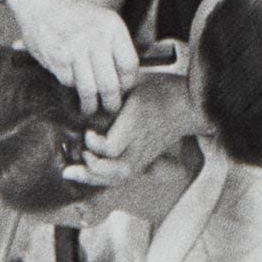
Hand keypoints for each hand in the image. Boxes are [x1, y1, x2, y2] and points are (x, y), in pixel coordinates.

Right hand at [9, 0, 140, 115]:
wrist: (42, 3)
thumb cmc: (74, 16)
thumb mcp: (102, 21)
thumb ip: (114, 46)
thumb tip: (127, 78)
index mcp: (112, 26)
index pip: (130, 65)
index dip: (128, 83)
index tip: (125, 89)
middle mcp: (97, 37)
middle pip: (111, 83)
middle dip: (112, 101)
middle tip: (111, 107)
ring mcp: (76, 48)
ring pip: (90, 89)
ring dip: (91, 104)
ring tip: (91, 108)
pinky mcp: (58, 58)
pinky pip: (69, 83)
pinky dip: (71, 86)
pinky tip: (71, 82)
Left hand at [64, 72, 196, 186]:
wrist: (188, 105)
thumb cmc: (161, 89)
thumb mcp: (136, 82)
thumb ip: (114, 89)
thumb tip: (86, 89)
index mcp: (136, 122)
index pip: (113, 147)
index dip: (96, 145)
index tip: (88, 132)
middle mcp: (140, 144)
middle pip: (116, 171)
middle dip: (92, 169)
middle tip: (80, 155)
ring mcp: (144, 155)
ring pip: (119, 178)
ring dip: (93, 178)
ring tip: (73, 172)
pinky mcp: (145, 160)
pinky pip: (122, 177)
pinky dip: (102, 179)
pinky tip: (86, 174)